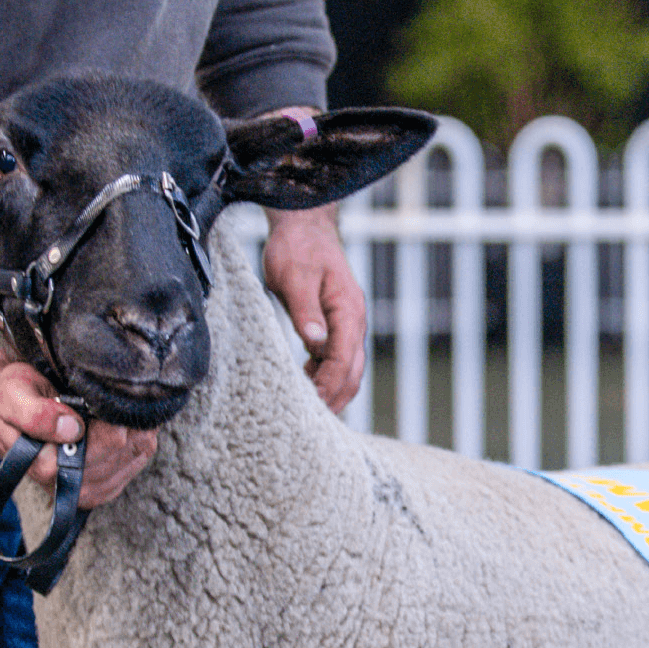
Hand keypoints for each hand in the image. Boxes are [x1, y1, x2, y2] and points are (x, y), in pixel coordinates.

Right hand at [0, 360, 156, 507]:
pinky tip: (126, 422)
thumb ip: (37, 414)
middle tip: (117, 393)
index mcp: (50, 466)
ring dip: (135, 428)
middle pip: (125, 448)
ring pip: (136, 455)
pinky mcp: (98, 485)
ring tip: (119, 406)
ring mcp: (86, 489)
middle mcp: (69, 485)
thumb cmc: (6, 399)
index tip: (109, 394)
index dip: (115, 415)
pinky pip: (135, 462)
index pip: (109, 443)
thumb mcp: (12, 395)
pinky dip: (138, 440)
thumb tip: (72, 429)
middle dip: (125, 419)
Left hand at [261, 204, 365, 412]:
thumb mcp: (294, 278)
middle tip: (311, 423)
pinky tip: (306, 381)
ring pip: (348, 367)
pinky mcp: (335, 321)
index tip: (309, 407)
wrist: (303, 223)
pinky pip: (338, 356)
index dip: (327, 386)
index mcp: (348, 311)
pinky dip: (326, 375)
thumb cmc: (296, 248)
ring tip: (307, 408)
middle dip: (335, 398)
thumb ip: (305, 311)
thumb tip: (315, 343)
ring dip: (332, 389)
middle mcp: (354, 320)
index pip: (343, 360)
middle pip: (353, 371)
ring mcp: (347, 321)